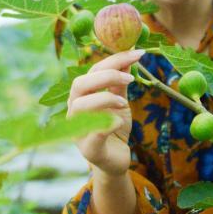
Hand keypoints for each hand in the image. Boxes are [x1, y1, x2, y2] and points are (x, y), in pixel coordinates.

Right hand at [67, 49, 142, 176]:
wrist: (116, 160)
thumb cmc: (114, 127)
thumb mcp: (120, 101)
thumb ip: (119, 82)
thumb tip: (129, 57)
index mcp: (82, 96)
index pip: (93, 71)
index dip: (114, 60)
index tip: (136, 53)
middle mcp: (75, 111)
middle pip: (80, 84)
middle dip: (106, 75)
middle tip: (130, 78)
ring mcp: (78, 130)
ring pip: (81, 106)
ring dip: (105, 98)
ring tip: (124, 102)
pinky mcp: (89, 149)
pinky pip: (94, 133)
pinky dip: (109, 124)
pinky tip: (120, 120)